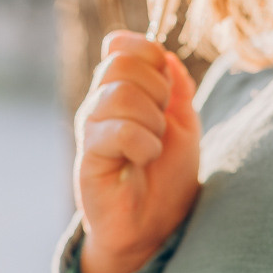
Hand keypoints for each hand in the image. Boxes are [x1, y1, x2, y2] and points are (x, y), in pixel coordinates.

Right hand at [75, 31, 200, 272]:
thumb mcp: (184, 124)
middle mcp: (98, 103)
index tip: (166, 93)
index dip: (152, 59)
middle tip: (160, 125)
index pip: (123, 45)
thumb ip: (177, 87)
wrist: (155, 226)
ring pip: (121, 94)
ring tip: (152, 147)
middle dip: (157, 91)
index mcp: (119, 90)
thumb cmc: (167, 177)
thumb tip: (166, 55)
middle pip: (122, 62)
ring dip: (152, 122)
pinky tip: (142, 161)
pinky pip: (119, 131)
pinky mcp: (88, 156)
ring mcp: (90, 128)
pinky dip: (144, 145)